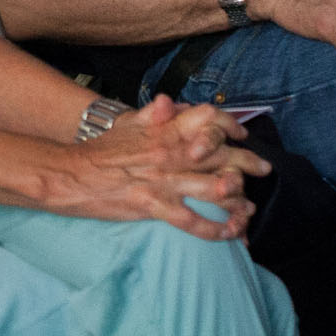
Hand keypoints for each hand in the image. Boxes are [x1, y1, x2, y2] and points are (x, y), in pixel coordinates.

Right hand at [42, 96, 266, 239]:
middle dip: (248, 164)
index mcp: (162, 130)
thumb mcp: (126, 125)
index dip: (230, 125)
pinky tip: (229, 234)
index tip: (242, 134)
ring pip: (214, 190)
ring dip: (237, 200)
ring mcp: (162, 181)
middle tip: (264, 170)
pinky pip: (193, 221)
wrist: (70, 174)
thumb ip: (152, 114)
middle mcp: (168, 154)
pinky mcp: (153, 206)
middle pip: (220, 156)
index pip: (206, 119)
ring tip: (249, 208)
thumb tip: (171, 101)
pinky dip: (215, 229)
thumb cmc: (100, 150)